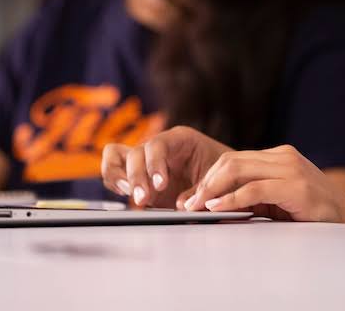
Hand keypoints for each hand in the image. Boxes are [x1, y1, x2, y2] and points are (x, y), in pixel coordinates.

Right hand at [101, 125, 230, 208]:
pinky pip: (114, 172)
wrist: (230, 180)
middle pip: (135, 153)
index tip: (160, 185)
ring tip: (131, 195)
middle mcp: (158, 147)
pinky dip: (115, 183)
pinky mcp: (139, 177)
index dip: (154, 164)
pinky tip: (127, 197)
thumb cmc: (226, 174)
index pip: (157, 144)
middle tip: (143, 199)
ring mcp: (146, 161)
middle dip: (136, 177)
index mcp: (180, 139)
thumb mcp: (219, 178)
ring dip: (119, 177)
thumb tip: (180, 205)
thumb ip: (199, 190)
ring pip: (115, 157)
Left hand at [184, 144, 344, 222]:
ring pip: (238, 170)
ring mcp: (290, 168)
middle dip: (205, 182)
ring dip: (212, 189)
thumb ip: (256, 194)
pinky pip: (254, 189)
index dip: (209, 177)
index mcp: (280, 155)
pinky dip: (231, 198)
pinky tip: (217, 207)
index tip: (193, 196)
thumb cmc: (316, 213)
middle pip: (232, 161)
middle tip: (188, 203)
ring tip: (197, 206)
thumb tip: (218, 203)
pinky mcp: (294, 186)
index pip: (235, 158)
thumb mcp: (281, 199)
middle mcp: (284, 156)